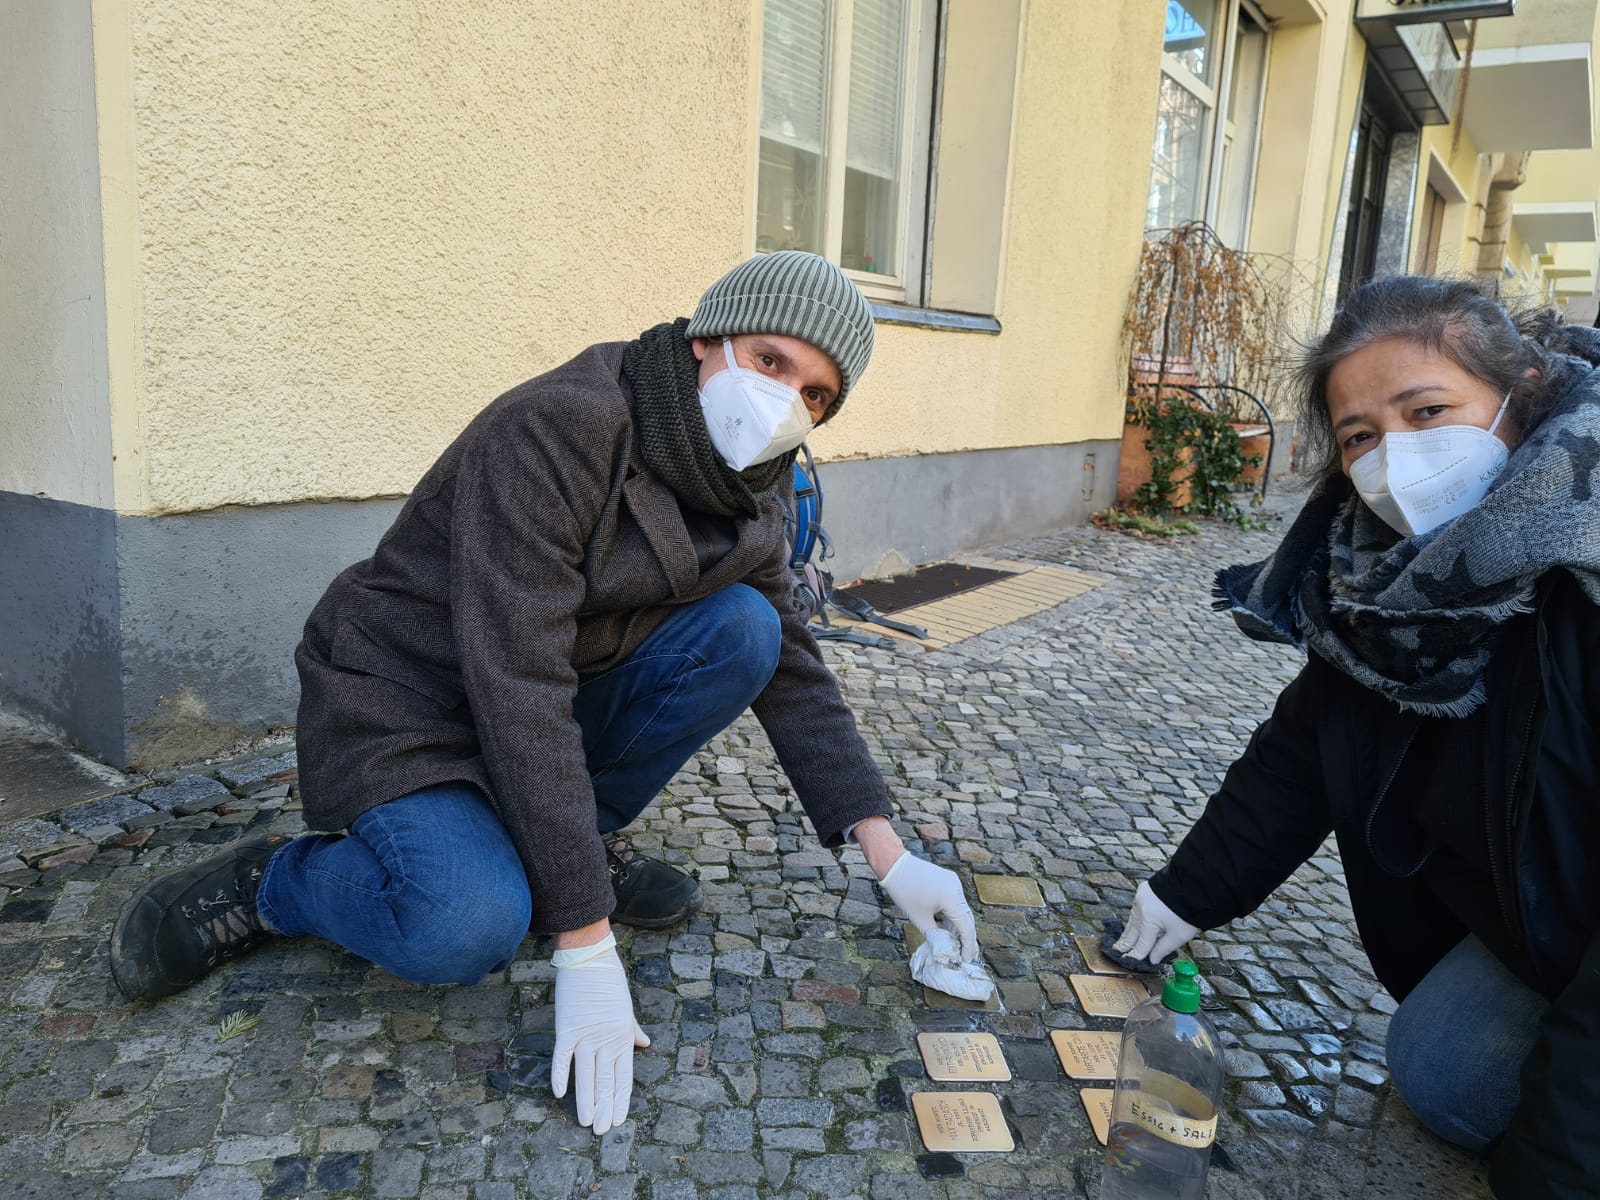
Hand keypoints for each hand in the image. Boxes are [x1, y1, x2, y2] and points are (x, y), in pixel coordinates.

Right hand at [551, 933, 649, 1135]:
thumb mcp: (627, 1008)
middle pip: (606, 1081)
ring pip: (586, 1075)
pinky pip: (563, 1057)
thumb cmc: (609, 981)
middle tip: (601, 1131)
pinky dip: (561, 1075)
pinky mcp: (566, 1028)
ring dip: (586, 1100)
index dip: (621, 1100)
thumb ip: (633, 1031)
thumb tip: (644, 1045)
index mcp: (623, 1036)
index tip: (619, 1120)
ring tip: (586, 1122)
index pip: (624, 1076)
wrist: (589, 957)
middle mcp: (606, 1039)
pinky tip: (559, 1094)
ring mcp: (586, 1035)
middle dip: (604, 1108)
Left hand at [878, 852, 978, 961]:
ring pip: (962, 910)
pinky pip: (956, 902)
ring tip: (956, 946)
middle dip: (967, 938)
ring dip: (959, 927)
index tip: (966, 960)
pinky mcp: (949, 880)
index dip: (968, 946)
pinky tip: (948, 929)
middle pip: (967, 918)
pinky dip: (953, 915)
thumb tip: (942, 947)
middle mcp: (957, 888)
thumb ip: (933, 935)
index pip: (966, 927)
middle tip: (966, 956)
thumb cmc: (904, 891)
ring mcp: (954, 883)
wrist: (895, 864)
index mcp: (951, 898)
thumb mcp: (918, 918)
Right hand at [1115, 880, 1199, 964]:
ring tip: (1122, 941)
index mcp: (1148, 921)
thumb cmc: (1189, 910)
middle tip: (1117, 951)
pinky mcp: (1142, 891)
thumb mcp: (1179, 935)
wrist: (1193, 884)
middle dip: (1125, 943)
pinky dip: (1135, 918)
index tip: (1128, 961)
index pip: (1141, 944)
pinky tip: (1133, 923)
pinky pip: (1136, 908)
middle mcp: (1140, 909)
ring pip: (1132, 919)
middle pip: (1132, 932)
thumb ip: (1163, 949)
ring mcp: (1140, 898)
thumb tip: (1153, 960)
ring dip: (1129, 931)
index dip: (1135, 955)